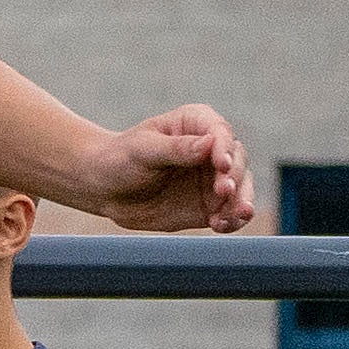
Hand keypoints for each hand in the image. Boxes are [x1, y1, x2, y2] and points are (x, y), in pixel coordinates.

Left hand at [80, 106, 257, 236]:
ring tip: (237, 214)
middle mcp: (211, 149)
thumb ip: (176, 148)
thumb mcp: (143, 150)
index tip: (222, 164)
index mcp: (195, 123)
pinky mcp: (210, 205)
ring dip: (242, 201)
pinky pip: (229, 213)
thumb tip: (210, 143)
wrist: (105, 190)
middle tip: (224, 191)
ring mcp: (213, 178)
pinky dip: (231, 220)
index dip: (224, 148)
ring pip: (241, 188)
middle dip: (234, 176)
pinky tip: (221, 225)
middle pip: (237, 160)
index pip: (220, 132)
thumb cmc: (120, 159)